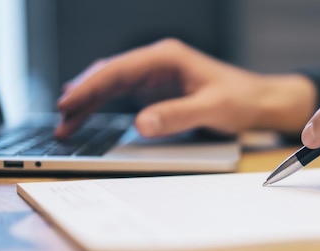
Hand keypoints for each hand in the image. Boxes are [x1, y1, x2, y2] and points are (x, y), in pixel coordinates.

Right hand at [56, 38, 315, 137]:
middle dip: (82, 95)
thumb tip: (142, 123)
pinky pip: (122, 95)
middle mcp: (157, 63)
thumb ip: (178, 116)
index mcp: (167, 58)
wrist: (259, 102)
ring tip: (66, 123)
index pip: (119, 69)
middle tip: (61, 119)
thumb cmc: (241, 99)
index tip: (68, 101)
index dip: (90, 86)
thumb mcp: (212, 109)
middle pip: (109, 74)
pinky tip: (88, 116)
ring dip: (89, 101)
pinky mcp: (158, 90)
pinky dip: (104, 105)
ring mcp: (156, 76)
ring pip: (112, 84)